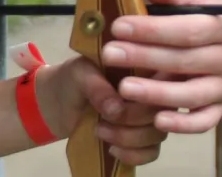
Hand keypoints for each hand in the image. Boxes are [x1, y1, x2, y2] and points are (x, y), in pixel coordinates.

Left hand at [34, 55, 166, 164]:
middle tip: (104, 117)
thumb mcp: (80, 74)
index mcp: (144, 66)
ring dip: (128, 138)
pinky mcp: (143, 139)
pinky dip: (133, 154)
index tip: (123, 93)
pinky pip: (151, 152)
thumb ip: (97, 86)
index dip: (149, 90)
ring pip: (158, 134)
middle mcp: (154, 91)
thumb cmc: (72, 80)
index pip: (165, 78)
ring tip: (100, 130)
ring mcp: (150, 117)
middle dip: (132, 118)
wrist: (56, 103)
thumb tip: (117, 110)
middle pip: (163, 110)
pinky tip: (111, 149)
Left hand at [96, 0, 221, 133]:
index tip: (118, 27)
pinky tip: (156, 122)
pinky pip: (204, 121)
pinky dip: (183, 125)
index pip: (187, 29)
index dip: (152, 30)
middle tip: (109, 55)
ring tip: (123, 89)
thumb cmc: (193, 15)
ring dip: (157, 94)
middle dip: (144, 58)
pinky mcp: (221, 108)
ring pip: (193, 94)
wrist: (221, 36)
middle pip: (186, 61)